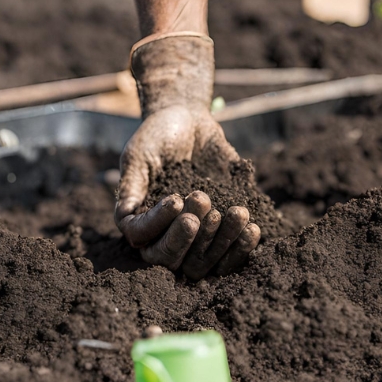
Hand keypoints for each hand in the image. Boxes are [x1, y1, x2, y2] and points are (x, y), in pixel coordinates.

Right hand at [115, 34, 259, 279]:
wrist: (189, 120)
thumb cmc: (159, 138)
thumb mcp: (139, 157)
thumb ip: (132, 188)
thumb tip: (128, 223)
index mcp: (142, 221)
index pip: (144, 241)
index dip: (159, 226)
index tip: (176, 199)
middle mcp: (167, 235)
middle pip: (174, 260)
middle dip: (190, 237)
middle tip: (204, 201)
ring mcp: (196, 238)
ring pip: (204, 262)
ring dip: (223, 241)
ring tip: (238, 212)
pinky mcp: (223, 234)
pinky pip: (232, 256)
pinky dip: (243, 246)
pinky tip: (253, 227)